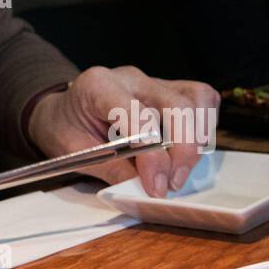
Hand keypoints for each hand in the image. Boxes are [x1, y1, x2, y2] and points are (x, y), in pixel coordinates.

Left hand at [27, 65, 219, 197]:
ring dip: (197, 140)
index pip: (140, 118)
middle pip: (177, 107)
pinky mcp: (172, 89)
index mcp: (99, 86)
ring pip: (196, 101)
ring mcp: (155, 82)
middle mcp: (132, 79)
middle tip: (172, 183)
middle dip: (183, 151)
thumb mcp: (73, 152)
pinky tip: (190, 146)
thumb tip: (146, 189)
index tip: (156, 187)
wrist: (64, 112)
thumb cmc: (66, 128)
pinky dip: (205, 124)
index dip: (153, 156)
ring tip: (180, 168)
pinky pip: (204, 98)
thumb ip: (111, 169)